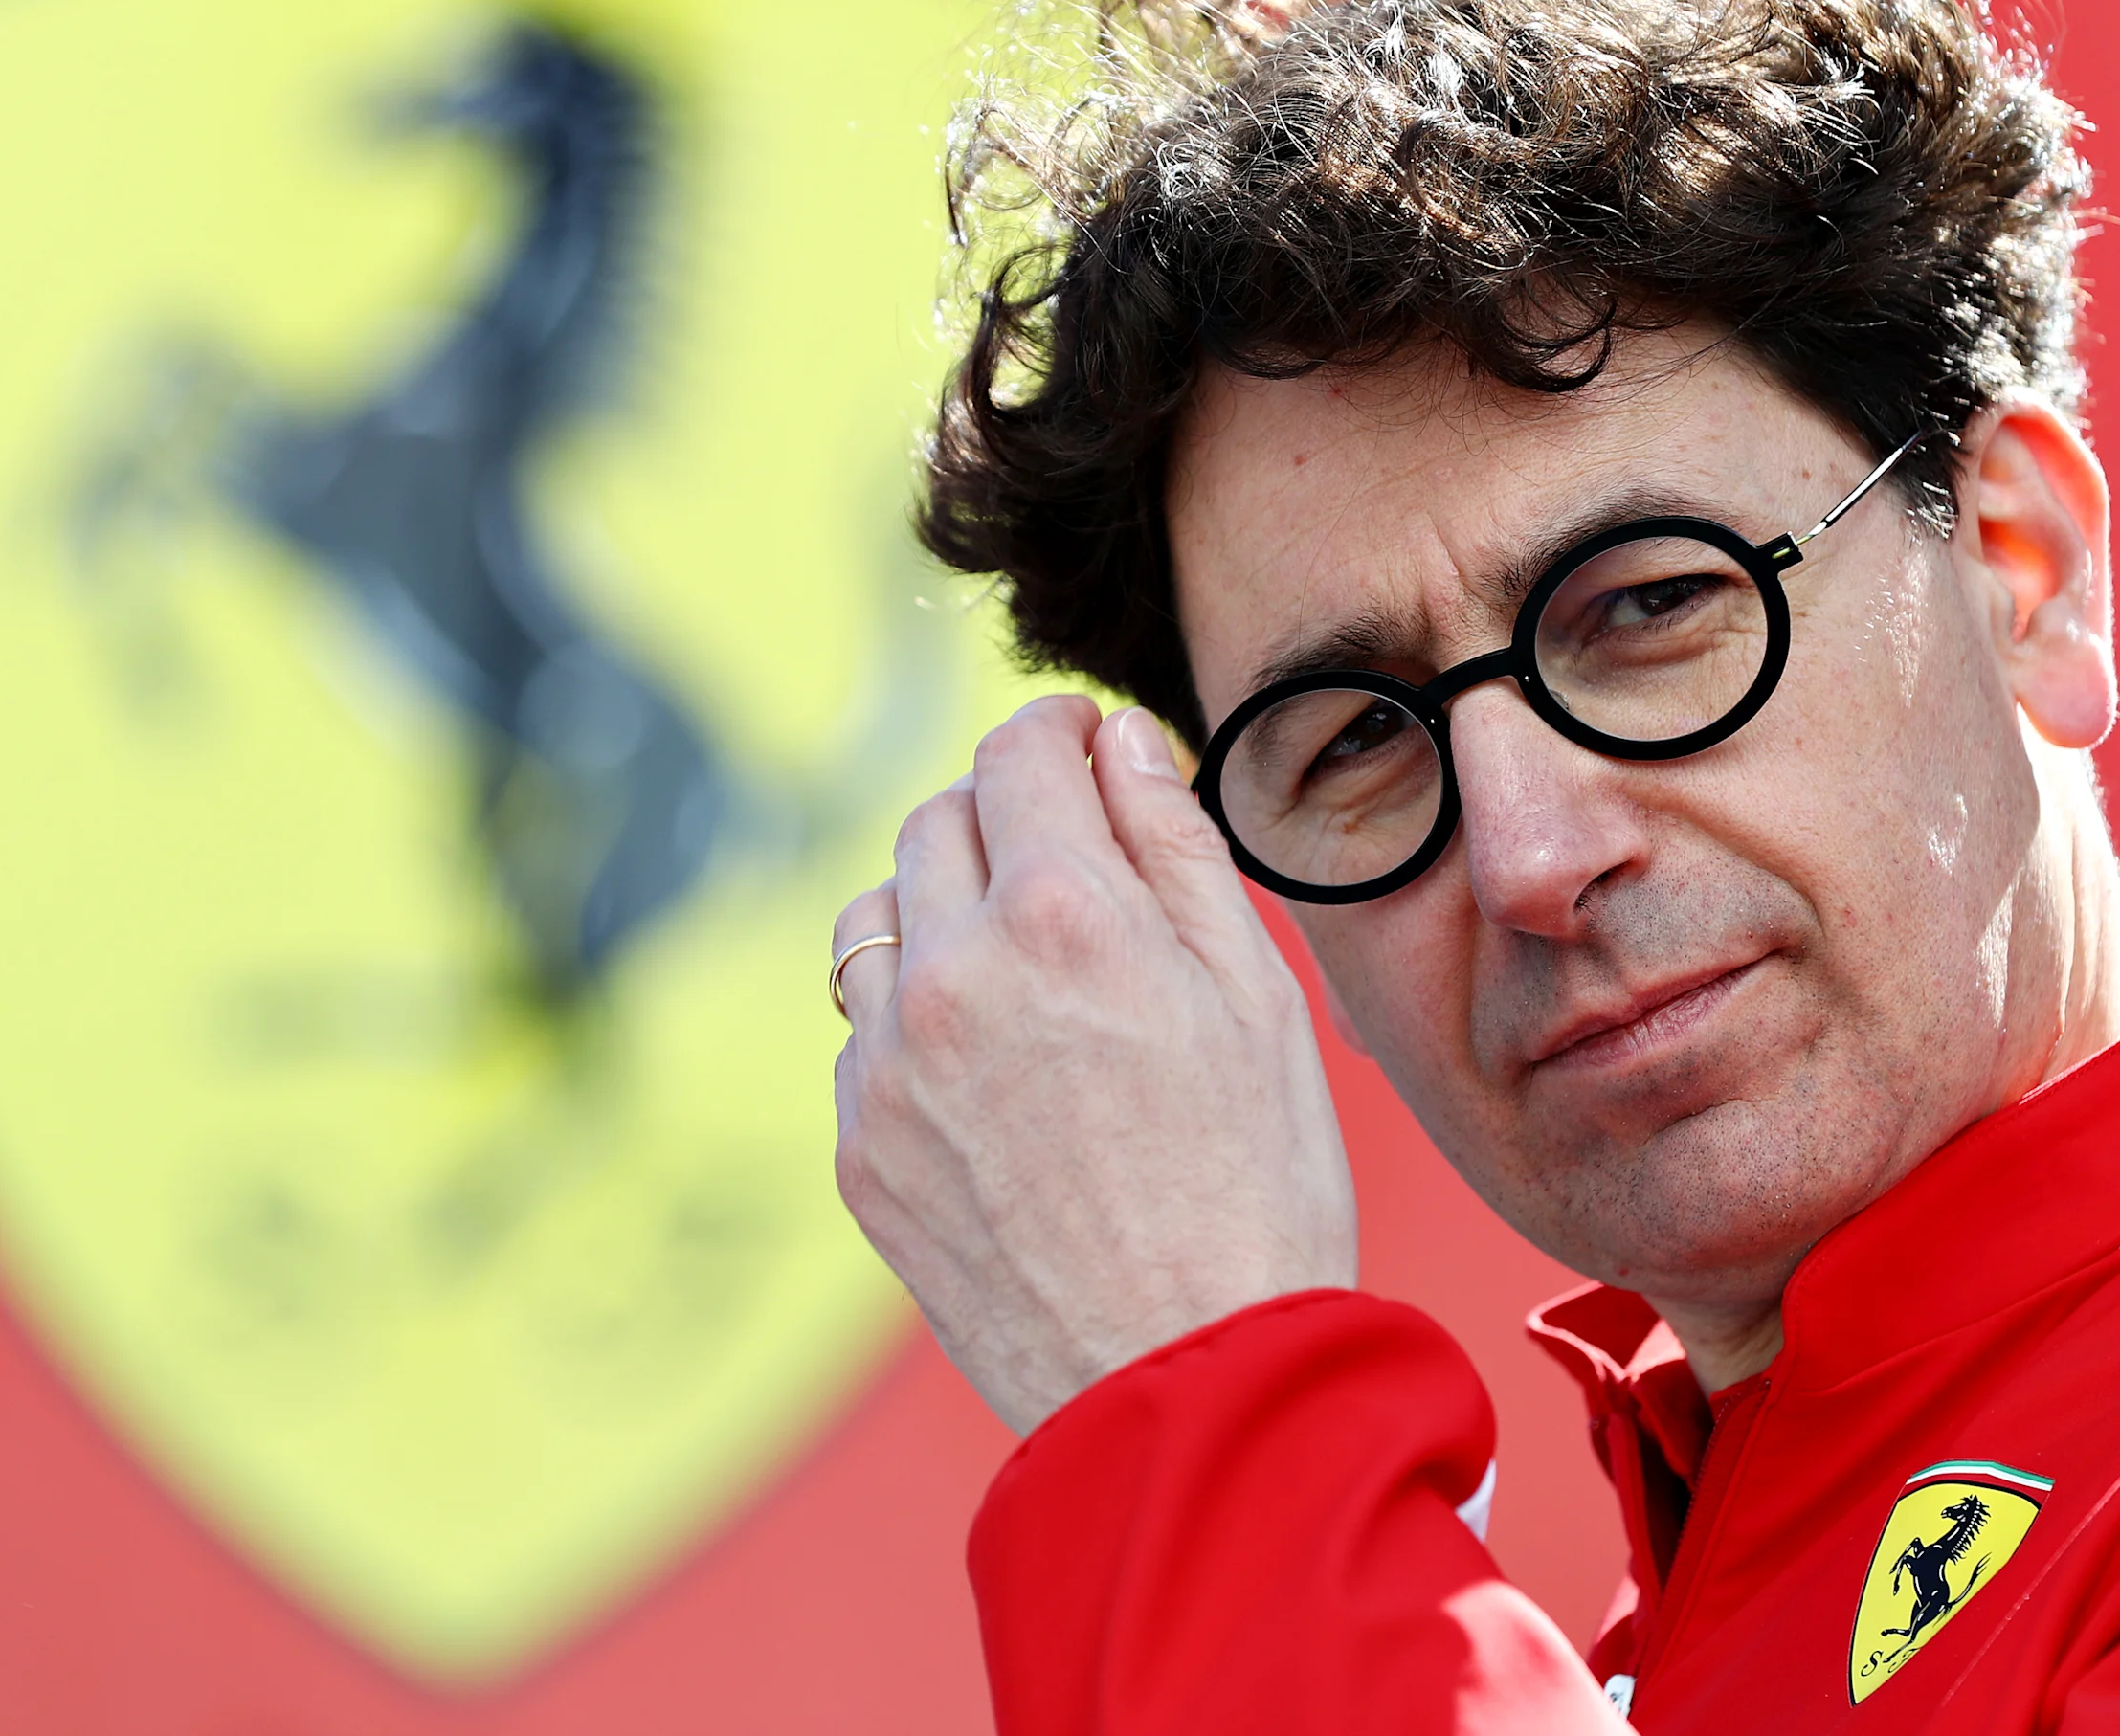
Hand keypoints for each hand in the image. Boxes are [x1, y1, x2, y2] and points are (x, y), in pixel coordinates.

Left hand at [829, 695, 1357, 1433]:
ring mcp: (889, 1065)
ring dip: (937, 910)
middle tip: (1066, 863)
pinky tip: (995, 1076)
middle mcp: (952, 971)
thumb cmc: (1258, 1193)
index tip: (1083, 747)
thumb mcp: (1256, 995)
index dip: (1058, 732)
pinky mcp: (861, 1148)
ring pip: (876, 918)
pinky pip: (864, 1036)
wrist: (1191, 1387)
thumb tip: (1120, 745)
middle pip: (936, 820)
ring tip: (1019, 967)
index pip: (1019, 749)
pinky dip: (915, 1023)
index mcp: (1061, 911)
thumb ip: (1175, 846)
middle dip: (1001, 816)